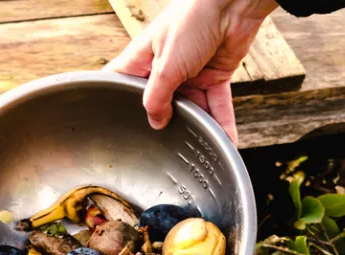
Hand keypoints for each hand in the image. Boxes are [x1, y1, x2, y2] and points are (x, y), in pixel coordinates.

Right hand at [104, 0, 279, 143]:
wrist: (232, 4)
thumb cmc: (192, 20)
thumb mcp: (167, 65)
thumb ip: (157, 98)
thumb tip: (155, 123)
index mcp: (143, 59)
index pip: (121, 82)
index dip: (115, 101)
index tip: (113, 126)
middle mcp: (165, 67)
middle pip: (160, 103)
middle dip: (163, 123)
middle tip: (162, 148)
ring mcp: (190, 73)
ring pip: (191, 108)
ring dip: (198, 127)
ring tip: (198, 150)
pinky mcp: (215, 75)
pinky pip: (217, 104)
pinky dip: (223, 122)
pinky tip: (225, 141)